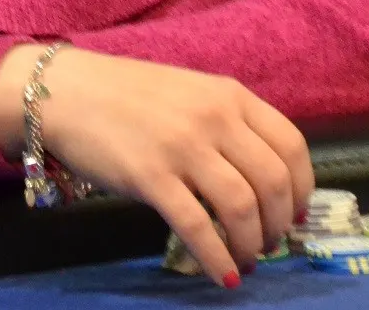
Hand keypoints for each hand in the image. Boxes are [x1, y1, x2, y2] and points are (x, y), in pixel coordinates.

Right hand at [0, 45, 313, 285]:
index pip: (291, 144)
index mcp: (229, 95)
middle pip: (273, 181)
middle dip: (279, 223)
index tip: (297, 213)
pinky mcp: (150, 176)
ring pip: (242, 207)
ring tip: (247, 259)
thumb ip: (224, 123)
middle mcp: (214, 118)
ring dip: (252, 243)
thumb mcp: (188, 93)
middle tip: (269, 243)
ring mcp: (182, 147)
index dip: (303, 188)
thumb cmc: (125, 93)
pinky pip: (197, 226)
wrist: (64, 91)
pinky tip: (224, 276)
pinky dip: (218, 258)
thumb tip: (257, 178)